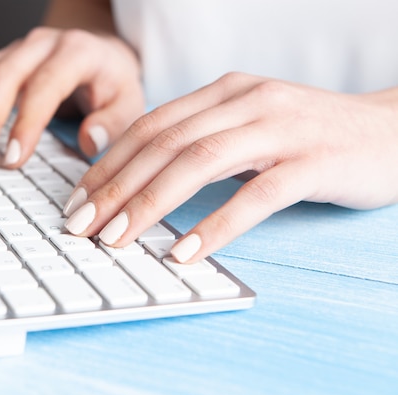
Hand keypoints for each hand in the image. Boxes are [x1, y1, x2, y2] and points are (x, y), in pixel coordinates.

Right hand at [0, 26, 143, 166]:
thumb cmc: (114, 82)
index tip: (11, 160)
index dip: (25, 124)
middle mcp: (38, 45)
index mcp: (75, 52)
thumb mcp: (130, 101)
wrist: (103, 52)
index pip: (43, 87)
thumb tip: (89, 140)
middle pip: (2, 78)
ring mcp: (13, 51)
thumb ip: (113, 121)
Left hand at [63, 72, 397, 262]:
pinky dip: (215, 224)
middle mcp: (246, 102)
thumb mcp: (249, 127)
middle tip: (81, 225)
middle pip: (164, 144)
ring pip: (199, 162)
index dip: (108, 164)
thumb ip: (203, 144)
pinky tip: (185, 251)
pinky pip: (255, 194)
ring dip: (151, 203)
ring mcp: (280, 128)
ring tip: (117, 239)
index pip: (150, 127)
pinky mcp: (313, 161)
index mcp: (224, 92)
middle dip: (115, 187)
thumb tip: (144, 183)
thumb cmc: (310, 137)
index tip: (78, 199)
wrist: (392, 131)